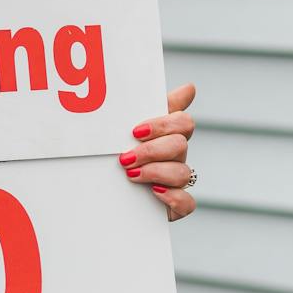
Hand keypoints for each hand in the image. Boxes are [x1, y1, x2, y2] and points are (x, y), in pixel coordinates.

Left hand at [120, 82, 195, 222]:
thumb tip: (191, 87)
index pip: (182, 122)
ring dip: (156, 172)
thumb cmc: (117, 151)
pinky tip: (154, 192)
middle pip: (180, 145)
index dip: (163, 124)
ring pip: (183, 173)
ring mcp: (176, 182)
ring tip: (131, 174)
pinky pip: (188, 203)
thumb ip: (148, 105)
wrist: (102, 191)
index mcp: (167, 136)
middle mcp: (175, 157)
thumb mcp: (126, 127)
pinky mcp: (174, 206)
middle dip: (152, 150)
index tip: (136, 130)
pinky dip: (173, 198)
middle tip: (125, 157)